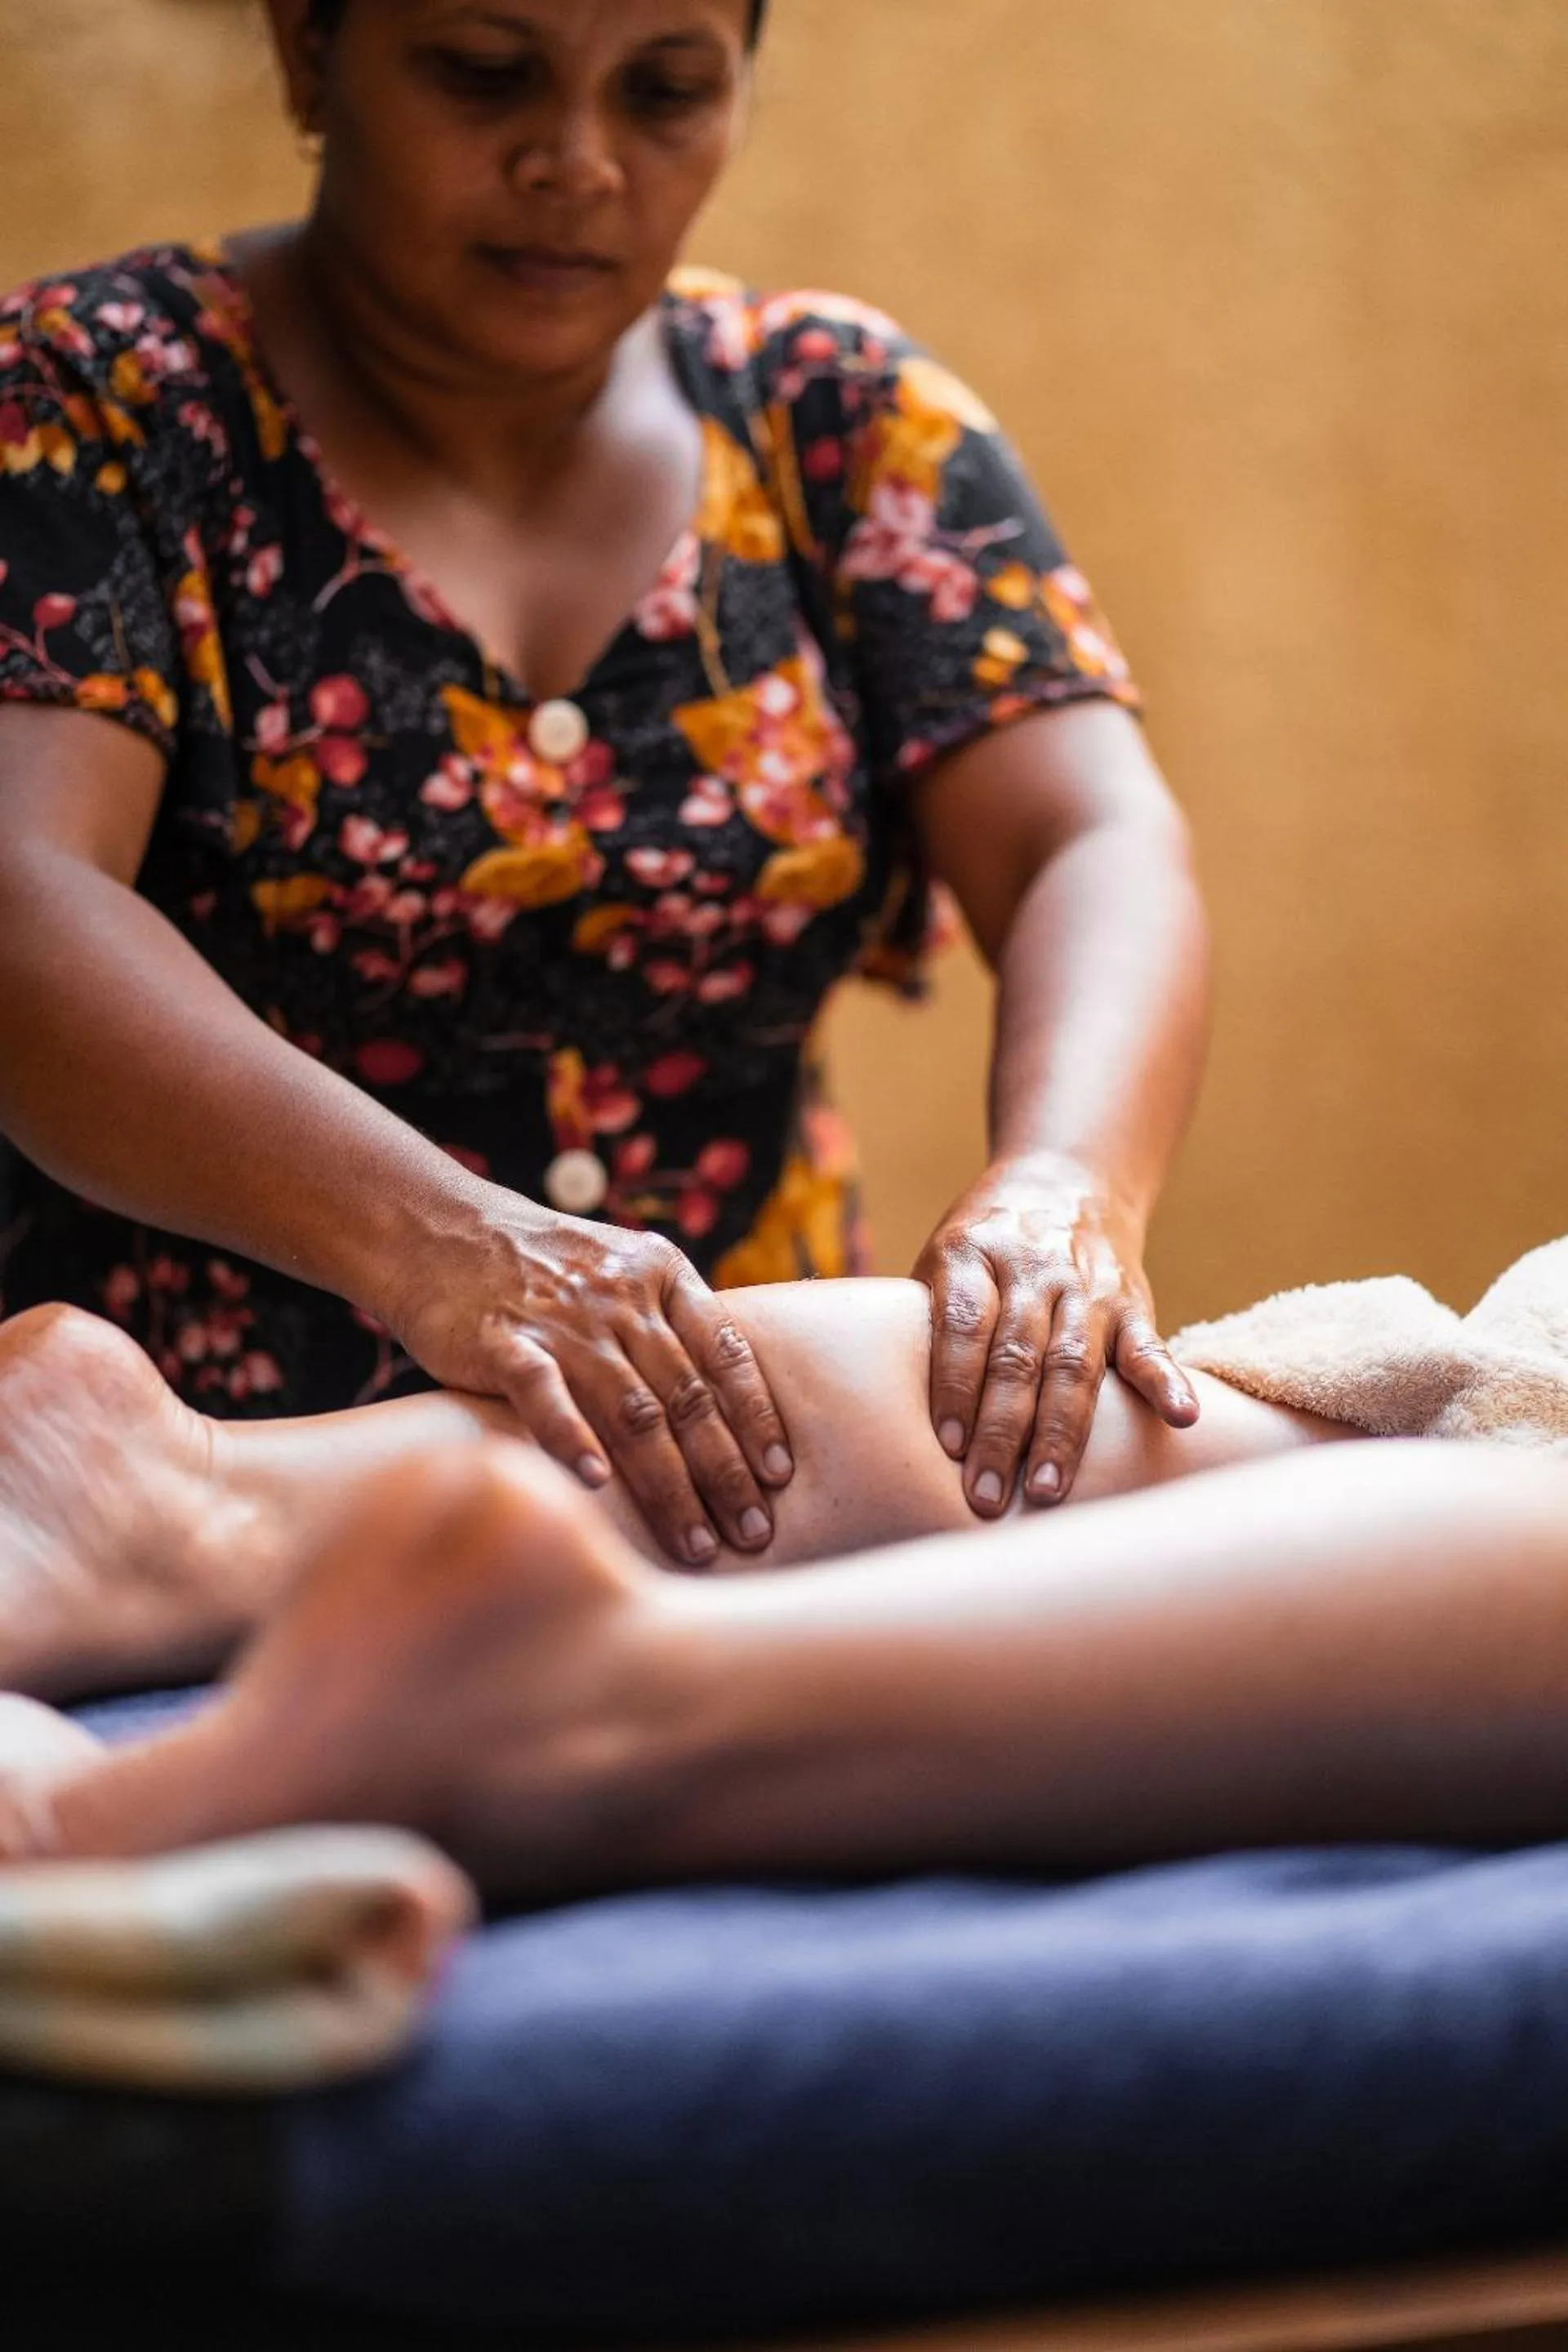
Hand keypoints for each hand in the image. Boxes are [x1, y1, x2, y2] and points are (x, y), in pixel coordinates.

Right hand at [379, 1187, 793, 1568]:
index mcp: (661, 1273)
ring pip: (632, 1410)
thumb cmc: (535, 1264)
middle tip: (754, 1535)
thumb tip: (722, 1405)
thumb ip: (665, 1323)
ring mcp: (562, 1319)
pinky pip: (544, 1394)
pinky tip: (597, 1484)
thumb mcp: (618, 1267)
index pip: (727, 1353)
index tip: (781, 1475)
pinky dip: (573, 1438)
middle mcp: (620, 1296)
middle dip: (726, 1473)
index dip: (757, 1417)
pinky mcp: (501, 1340)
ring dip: (669, 1485)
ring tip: (696, 1543)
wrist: (434, 1224)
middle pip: (688, 1397)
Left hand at [914, 1152, 1198, 1516]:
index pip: (964, 1326)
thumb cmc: (983, 1250)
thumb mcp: (943, 1261)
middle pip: (1017, 1356)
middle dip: (1000, 1431)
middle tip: (985, 1495)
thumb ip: (923, 1324)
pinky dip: (1167, 1383)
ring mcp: (1085, 1287)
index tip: (946, 1447)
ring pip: (1074, 1364)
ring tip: (1045, 1489)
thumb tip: (883, 1418)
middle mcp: (1031, 1268)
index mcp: (971, 1255)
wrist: (1065, 1182)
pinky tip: (1180, 1419)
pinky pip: (1149, 1345)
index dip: (956, 1387)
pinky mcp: (1131, 1302)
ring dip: (1060, 1432)